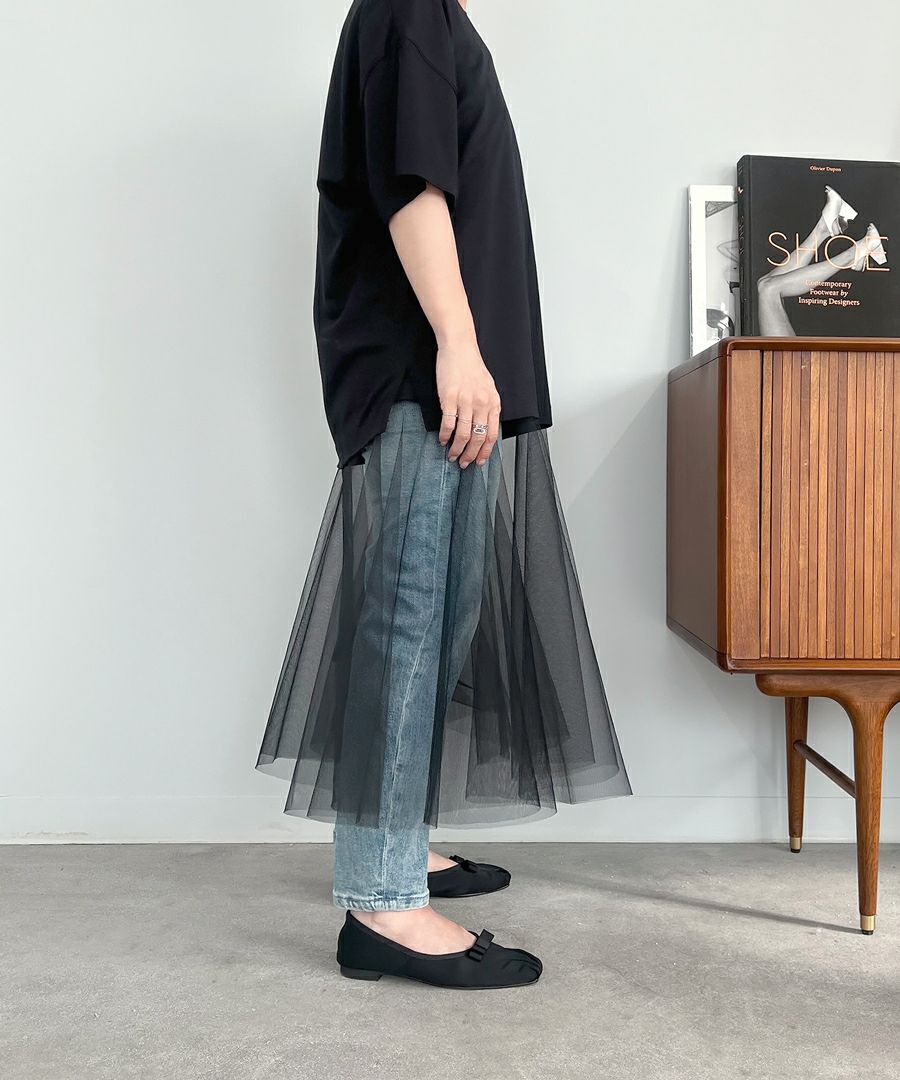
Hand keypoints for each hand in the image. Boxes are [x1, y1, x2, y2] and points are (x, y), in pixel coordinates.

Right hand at [435, 331, 500, 467]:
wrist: (459, 348)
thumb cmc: (471, 367)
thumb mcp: (487, 388)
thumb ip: (487, 408)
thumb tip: (483, 428)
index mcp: (493, 403)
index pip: (492, 434)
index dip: (485, 452)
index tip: (479, 462)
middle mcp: (482, 404)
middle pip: (477, 438)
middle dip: (470, 455)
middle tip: (464, 463)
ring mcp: (465, 401)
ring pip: (463, 434)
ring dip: (457, 449)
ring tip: (451, 456)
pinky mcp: (449, 397)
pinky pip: (448, 423)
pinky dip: (444, 435)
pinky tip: (442, 439)